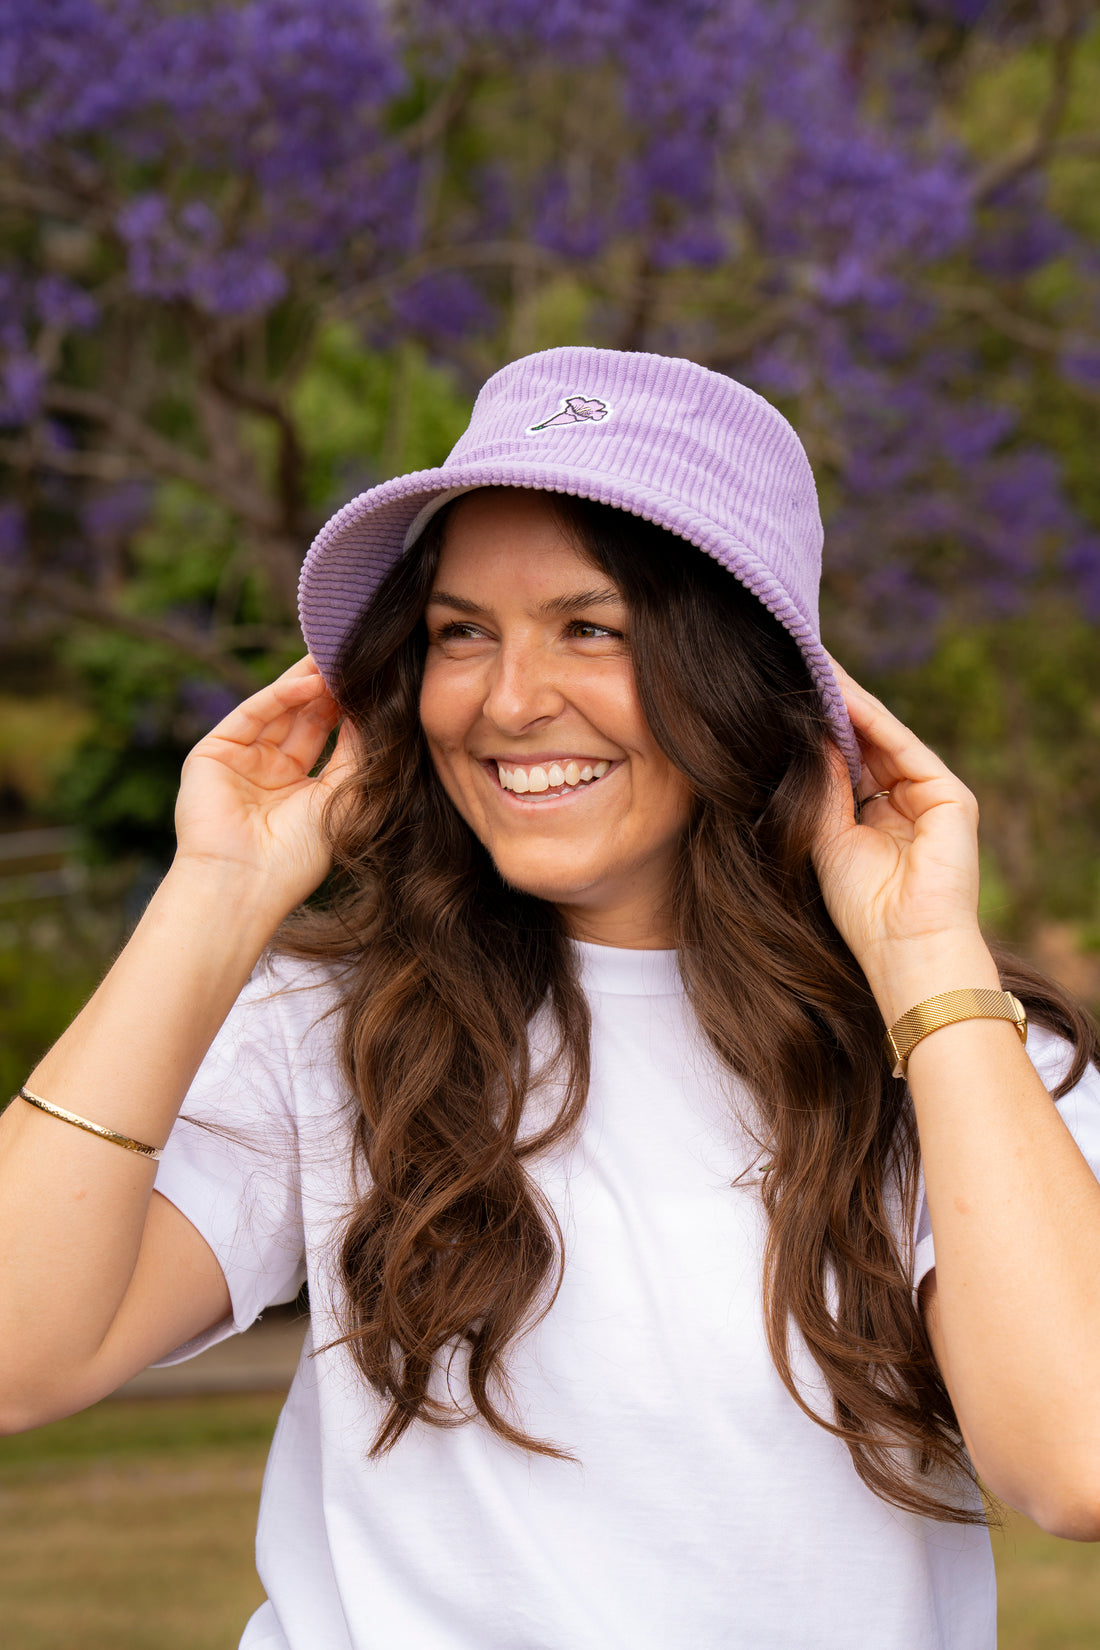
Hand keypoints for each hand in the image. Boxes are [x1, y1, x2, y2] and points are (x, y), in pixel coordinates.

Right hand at [173, 655, 358, 914]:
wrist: (245, 885)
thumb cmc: (297, 855)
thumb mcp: (339, 797)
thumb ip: (354, 751)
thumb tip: (372, 709)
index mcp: (298, 789)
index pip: (324, 735)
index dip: (345, 708)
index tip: (372, 680)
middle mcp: (268, 772)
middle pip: (302, 717)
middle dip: (328, 688)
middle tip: (354, 657)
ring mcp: (239, 761)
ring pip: (277, 710)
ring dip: (307, 684)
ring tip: (336, 659)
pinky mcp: (212, 753)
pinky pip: (251, 715)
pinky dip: (279, 696)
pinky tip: (309, 681)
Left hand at [811, 659, 994, 1020]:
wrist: (904, 946)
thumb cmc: (860, 908)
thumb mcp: (825, 834)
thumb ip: (819, 783)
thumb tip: (804, 732)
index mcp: (875, 817)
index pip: (843, 759)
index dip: (815, 728)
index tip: (780, 694)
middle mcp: (904, 801)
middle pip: (863, 739)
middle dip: (829, 704)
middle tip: (792, 660)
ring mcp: (930, 795)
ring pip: (881, 735)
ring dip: (844, 700)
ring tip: (809, 665)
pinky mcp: (949, 794)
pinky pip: (900, 745)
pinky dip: (868, 718)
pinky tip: (836, 694)